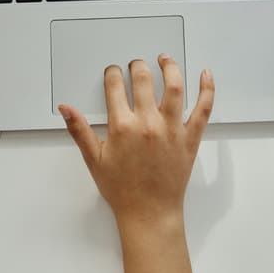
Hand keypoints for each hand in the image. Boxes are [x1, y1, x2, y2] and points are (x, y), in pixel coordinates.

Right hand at [59, 56, 213, 227]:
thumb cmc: (122, 190)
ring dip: (170, 67)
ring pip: (174, 87)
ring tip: (165, 59)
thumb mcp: (94, 160)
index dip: (112, 74)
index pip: (115, 86)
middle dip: (137, 66)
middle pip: (143, 80)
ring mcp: (172, 129)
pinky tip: (205, 75)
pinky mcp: (190, 138)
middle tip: (136, 65)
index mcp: (123, 127)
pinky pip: (203, 109)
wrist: (149, 213)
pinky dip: (207, 89)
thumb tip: (66, 108)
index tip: (113, 73)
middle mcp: (148, 124)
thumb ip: (79, 130)